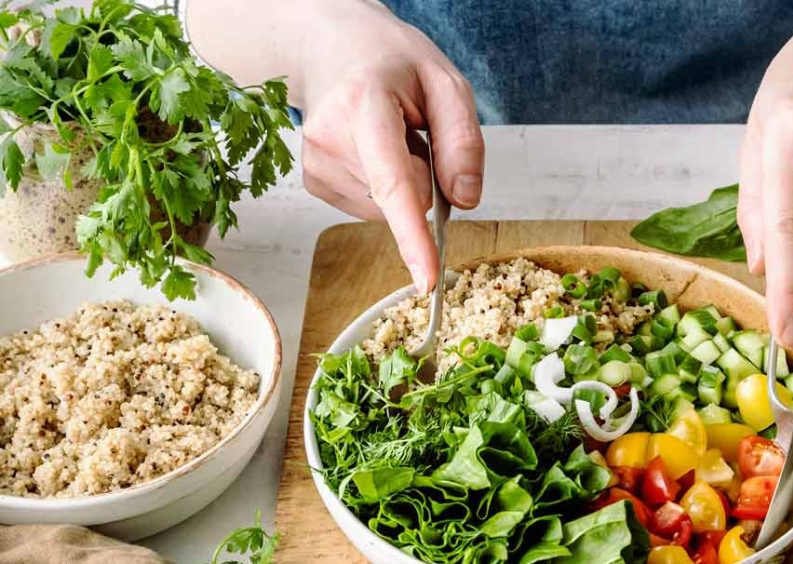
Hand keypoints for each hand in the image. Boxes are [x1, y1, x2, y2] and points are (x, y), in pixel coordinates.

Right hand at [299, 1, 483, 292]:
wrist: (332, 45)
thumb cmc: (391, 61)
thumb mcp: (446, 83)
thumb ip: (463, 142)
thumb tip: (464, 201)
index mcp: (363, 106)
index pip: (393, 183)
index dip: (413, 236)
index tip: (426, 277)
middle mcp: (330, 138)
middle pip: (404, 198)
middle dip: (424, 174)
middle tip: (410, 128)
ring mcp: (317, 164)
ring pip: (389, 208)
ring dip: (402, 178)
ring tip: (386, 132)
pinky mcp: (316, 182)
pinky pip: (373, 207)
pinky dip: (384, 186)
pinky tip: (372, 149)